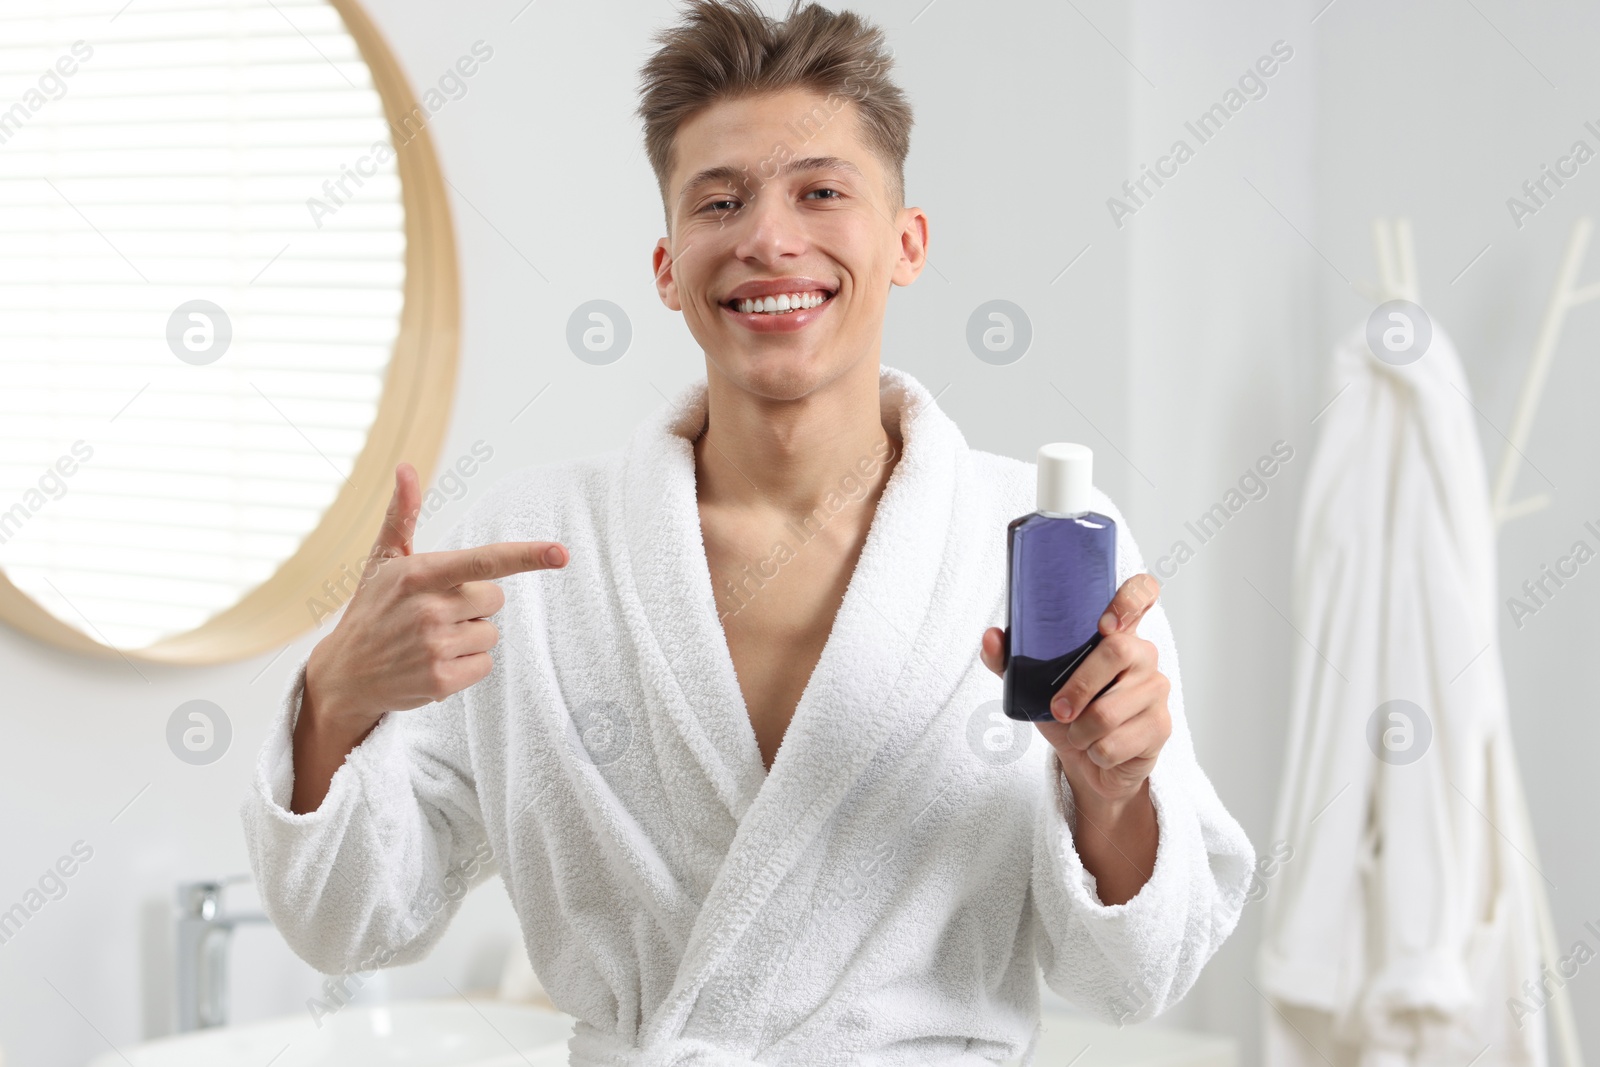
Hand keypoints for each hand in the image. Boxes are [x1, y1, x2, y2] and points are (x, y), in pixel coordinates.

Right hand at [305, 461, 569, 734]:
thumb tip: (406, 468)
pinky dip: (466, 666)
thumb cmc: (372, 609)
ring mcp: (433, 647)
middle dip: (474, 605)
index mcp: (419, 573)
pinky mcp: (439, 681)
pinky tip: (434, 663)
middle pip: (495, 598)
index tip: (561, 553)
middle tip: (436, 613)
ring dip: (469, 638)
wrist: (345, 674)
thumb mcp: (384, 560)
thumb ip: (402, 514)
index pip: (484, 560)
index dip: (526, 556)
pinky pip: (484, 665)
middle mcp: (428, 609)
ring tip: (430, 640)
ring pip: (490, 635)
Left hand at [980, 573, 1170, 810]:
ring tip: (1079, 733)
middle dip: (1078, 686)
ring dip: (1080, 731)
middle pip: (1117, 651)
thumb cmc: (1067, 713)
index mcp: (1116, 633)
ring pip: (1110, 710)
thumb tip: (991, 637)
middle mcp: (1143, 654)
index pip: (1140, 593)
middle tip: (1058, 710)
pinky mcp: (1161, 725)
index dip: (1130, 598)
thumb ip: (1011, 659)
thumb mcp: (1033, 685)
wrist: (1090, 764)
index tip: (1106, 623)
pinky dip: (1094, 752)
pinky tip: (1100, 749)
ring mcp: (1156, 688)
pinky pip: (1116, 742)